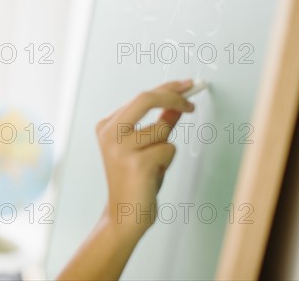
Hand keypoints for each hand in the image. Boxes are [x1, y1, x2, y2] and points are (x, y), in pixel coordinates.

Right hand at [95, 79, 194, 240]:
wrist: (125, 215)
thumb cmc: (136, 180)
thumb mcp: (147, 146)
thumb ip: (160, 123)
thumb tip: (177, 104)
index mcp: (107, 126)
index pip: (140, 97)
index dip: (167, 88)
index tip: (187, 85)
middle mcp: (109, 134)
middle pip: (145, 99)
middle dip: (173, 97)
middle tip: (191, 104)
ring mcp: (120, 148)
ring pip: (162, 129)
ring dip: (166, 146)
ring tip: (154, 164)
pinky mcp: (136, 163)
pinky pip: (168, 149)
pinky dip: (167, 161)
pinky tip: (153, 174)